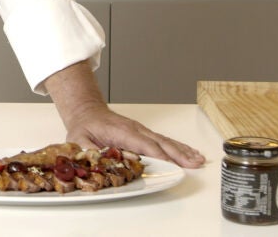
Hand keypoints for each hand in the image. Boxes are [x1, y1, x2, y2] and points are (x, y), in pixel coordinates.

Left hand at [44, 61, 205, 168]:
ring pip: (166, 141)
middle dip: (178, 154)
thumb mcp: (78, 139)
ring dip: (183, 151)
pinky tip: (190, 153)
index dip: (159, 155)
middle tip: (193, 164)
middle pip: (161, 143)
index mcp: (122, 131)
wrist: (88, 112)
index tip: (171, 165)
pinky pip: (164, 141)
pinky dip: (179, 148)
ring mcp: (142, 131)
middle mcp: (136, 130)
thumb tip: (97, 161)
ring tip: (198, 160)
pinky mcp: (144, 134)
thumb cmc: (85, 126)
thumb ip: (87, 150)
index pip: (144, 145)